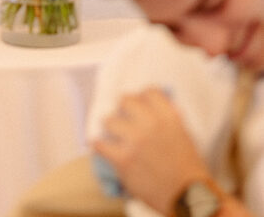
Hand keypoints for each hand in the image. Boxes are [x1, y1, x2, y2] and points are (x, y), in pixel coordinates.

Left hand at [92, 87, 209, 214]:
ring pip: (109, 120)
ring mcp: (135, 140)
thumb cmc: (190, 170)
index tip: (140, 104)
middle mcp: (150, 123)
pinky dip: (99, 146)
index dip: (143, 98)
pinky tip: (101, 147)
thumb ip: (171, 118)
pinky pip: (100, 144)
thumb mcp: (185, 136)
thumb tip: (161, 105)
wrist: (189, 198)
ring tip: (114, 135)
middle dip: (124, 109)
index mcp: (168, 116)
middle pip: (125, 100)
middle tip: (124, 118)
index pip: (149, 91)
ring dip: (111, 128)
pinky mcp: (123, 159)